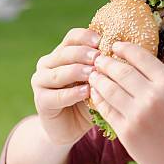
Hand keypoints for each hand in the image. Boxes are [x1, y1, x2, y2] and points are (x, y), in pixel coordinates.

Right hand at [31, 28, 99, 145]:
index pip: (72, 37)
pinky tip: (85, 92)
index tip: (101, 41)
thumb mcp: (97, 79)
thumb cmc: (89, 98)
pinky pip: (56, 95)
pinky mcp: (41, 101)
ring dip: (77, 72)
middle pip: (65, 52)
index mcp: (63, 52)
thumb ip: (102, 66)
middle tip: (99, 57)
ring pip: (58, 73)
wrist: (72, 127)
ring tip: (93, 74)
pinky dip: (72, 93)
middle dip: (83, 54)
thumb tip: (122, 53)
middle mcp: (48, 63)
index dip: (86, 37)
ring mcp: (41, 81)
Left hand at [88, 41, 163, 163]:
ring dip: (98, 79)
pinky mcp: (127, 132)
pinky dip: (99, 99)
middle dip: (106, 62)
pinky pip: (106, 110)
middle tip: (99, 59)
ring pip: (109, 89)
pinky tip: (96, 94)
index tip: (116, 45)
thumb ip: (161, 81)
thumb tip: (139, 65)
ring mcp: (138, 115)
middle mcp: (153, 97)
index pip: (141, 57)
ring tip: (93, 74)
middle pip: (121, 71)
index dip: (125, 48)